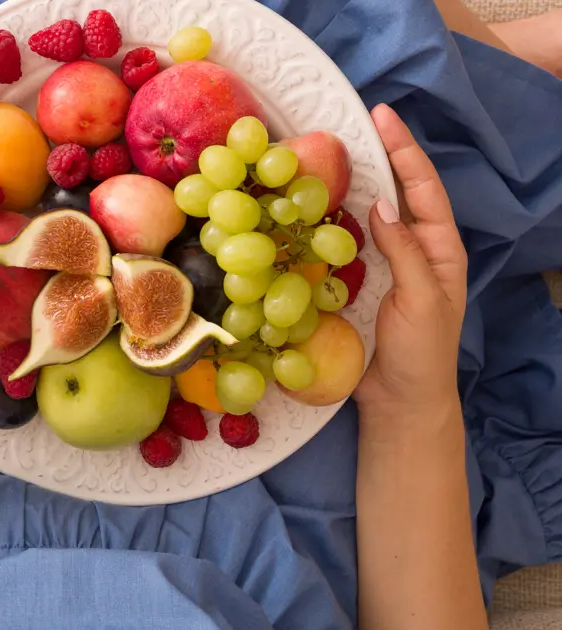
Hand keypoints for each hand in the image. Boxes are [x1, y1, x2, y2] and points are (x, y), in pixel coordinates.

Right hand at [353, 104, 468, 428]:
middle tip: (352, 120)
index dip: (404, 151)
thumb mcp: (421, 300)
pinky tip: (309, 206)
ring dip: (350, 182)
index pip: (422, 188)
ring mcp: (382, 264)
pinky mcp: (356, 281)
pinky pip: (342, 242)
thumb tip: (382, 205)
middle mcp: (412, 249)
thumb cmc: (421, 353)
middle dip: (379, 154)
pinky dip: (328, 219)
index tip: (382, 117)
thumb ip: (406, 252)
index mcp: (439, 249)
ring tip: (327, 152)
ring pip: (366, 213)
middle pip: (396, 190)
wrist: (399, 401)